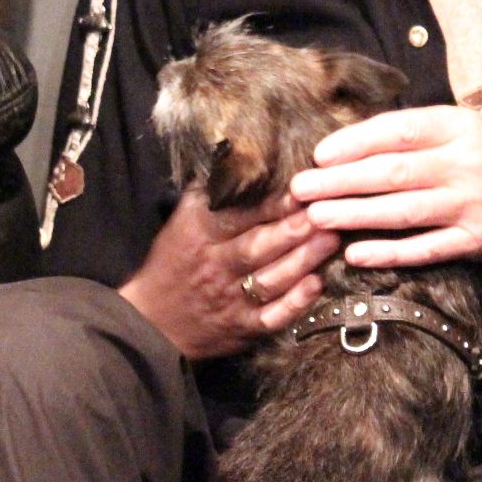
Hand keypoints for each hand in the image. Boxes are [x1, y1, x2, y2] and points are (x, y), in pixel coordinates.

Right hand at [117, 187, 339, 359]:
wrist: (151, 324)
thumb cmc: (172, 264)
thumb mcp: (181, 222)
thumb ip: (209, 193)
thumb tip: (236, 155)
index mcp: (199, 235)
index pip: (239, 216)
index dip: (272, 203)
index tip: (301, 188)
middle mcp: (215, 266)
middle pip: (257, 247)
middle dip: (294, 230)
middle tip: (325, 213)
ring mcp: (229, 299)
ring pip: (270, 280)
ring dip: (303, 260)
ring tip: (331, 240)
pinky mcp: (241, 327)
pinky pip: (271, 317)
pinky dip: (294, 303)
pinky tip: (315, 286)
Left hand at [288, 105, 481, 268]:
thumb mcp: (476, 125)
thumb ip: (428, 131)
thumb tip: (365, 138)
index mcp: (460, 127)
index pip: (397, 131)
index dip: (354, 143)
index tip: (320, 154)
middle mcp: (464, 163)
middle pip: (390, 172)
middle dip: (339, 181)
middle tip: (300, 189)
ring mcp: (471, 204)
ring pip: (401, 210)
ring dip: (353, 215)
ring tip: (315, 217)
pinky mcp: (477, 240)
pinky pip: (425, 248)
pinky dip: (389, 252)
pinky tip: (357, 253)